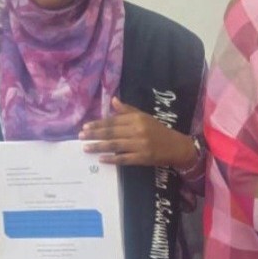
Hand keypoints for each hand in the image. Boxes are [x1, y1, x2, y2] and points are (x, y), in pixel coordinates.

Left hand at [79, 97, 197, 168]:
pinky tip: (101, 159)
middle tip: (80, 137)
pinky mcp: (143, 158)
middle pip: (112, 133)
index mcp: (137, 119)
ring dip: (99, 146)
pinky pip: (124, 158)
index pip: (113, 121)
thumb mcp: (144, 117)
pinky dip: (112, 158)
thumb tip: (113, 100)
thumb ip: (127, 110)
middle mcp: (138, 130)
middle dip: (94, 135)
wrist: (176, 146)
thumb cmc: (158, 131)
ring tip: (86, 147)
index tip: (86, 126)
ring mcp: (140, 145)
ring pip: (115, 145)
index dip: (98, 124)